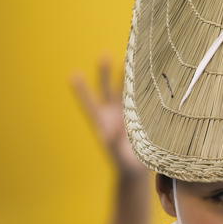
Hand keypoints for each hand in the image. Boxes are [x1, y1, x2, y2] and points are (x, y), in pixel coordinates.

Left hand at [71, 55, 147, 179]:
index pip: (89, 104)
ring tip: (128, 59)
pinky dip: (142, 88)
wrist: (136, 168)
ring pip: (123, 91)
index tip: (74, 75)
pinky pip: (139, 99)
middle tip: (104, 56)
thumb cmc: (125, 164)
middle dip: (105, 74)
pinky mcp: (138, 115)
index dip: (82, 90)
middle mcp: (112, 115)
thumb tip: (111, 129)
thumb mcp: (118, 154)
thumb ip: (114, 142)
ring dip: (125, 76)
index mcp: (102, 124)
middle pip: (106, 90)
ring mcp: (125, 113)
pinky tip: (149, 76)